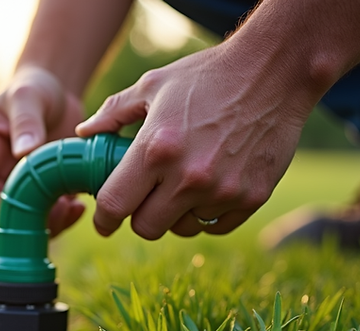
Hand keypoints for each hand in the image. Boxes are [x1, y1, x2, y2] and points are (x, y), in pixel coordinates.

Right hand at [0, 66, 86, 236]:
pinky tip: (77, 208)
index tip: (4, 213)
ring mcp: (11, 183)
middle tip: (43, 221)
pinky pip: (41, 216)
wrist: (55, 93)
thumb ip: (26, 120)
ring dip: (39, 224)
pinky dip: (58, 219)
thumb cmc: (34, 88)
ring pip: (16, 218)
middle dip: (13, 220)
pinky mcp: (35, 192)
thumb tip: (23, 152)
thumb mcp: (28, 95)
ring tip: (68, 212)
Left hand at [76, 43, 312, 238]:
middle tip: (145, 196)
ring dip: (176, 214)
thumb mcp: (153, 85)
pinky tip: (209, 186)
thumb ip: (114, 112)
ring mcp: (222, 192)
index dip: (104, 218)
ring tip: (182, 183)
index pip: (115, 205)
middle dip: (139, 215)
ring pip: (182, 228)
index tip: (105, 220)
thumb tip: (85, 133)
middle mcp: (188, 178)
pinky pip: (215, 226)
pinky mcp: (251, 198)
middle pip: (146, 228)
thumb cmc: (208, 76)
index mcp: (156, 150)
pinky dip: (207, 214)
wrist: (275, 72)